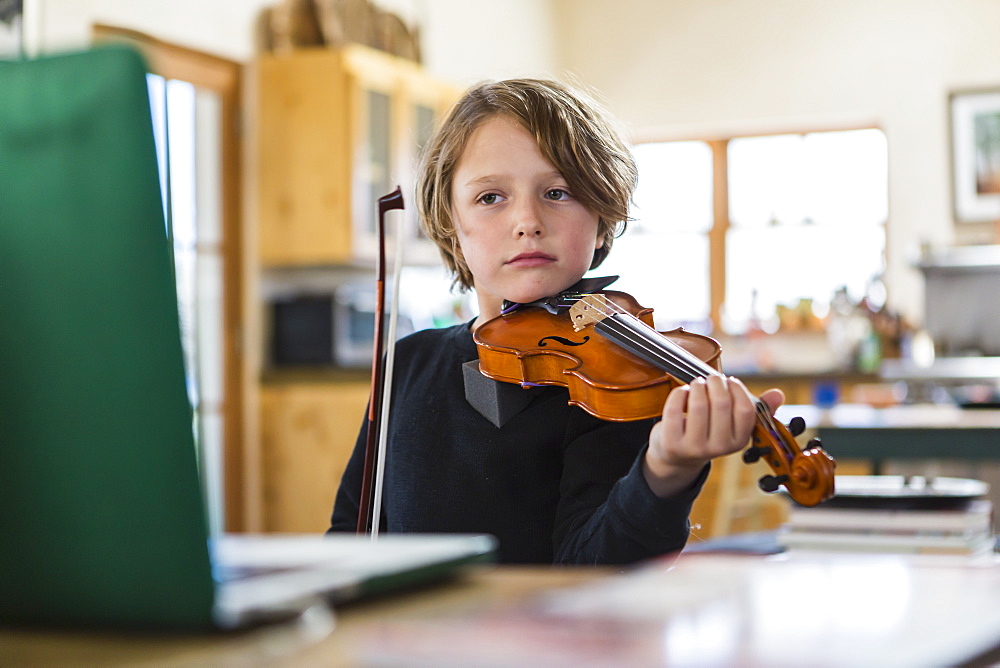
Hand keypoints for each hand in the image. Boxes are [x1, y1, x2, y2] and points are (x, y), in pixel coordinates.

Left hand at [642, 375, 783, 497]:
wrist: (678, 456)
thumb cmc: (709, 431)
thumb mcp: (733, 423)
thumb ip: (756, 408)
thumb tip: (779, 394)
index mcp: (739, 441)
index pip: (745, 409)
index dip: (737, 389)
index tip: (730, 381)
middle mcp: (719, 448)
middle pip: (721, 403)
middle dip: (716, 382)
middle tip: (711, 378)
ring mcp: (694, 447)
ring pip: (698, 404)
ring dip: (698, 386)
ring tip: (697, 384)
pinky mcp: (672, 443)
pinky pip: (675, 409)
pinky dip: (679, 393)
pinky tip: (683, 392)